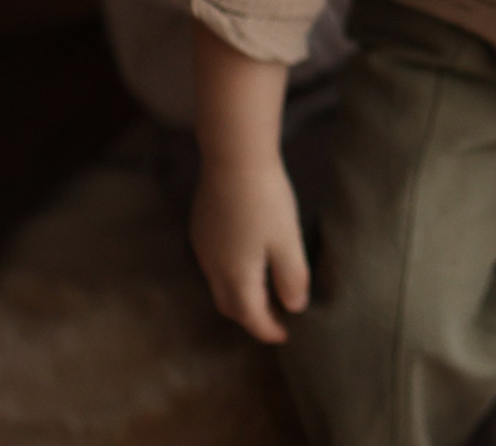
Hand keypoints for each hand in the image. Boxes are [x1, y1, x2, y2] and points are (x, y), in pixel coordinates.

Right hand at [191, 155, 309, 343]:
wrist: (233, 158)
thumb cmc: (266, 201)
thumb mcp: (288, 240)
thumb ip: (292, 277)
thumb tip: (295, 307)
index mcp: (236, 276)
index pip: (251, 316)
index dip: (268, 330)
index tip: (286, 337)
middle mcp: (213, 268)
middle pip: (230, 306)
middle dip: (252, 318)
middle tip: (276, 318)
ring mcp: (203, 247)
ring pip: (219, 285)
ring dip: (241, 296)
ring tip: (265, 293)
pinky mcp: (201, 228)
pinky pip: (214, 265)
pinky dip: (232, 275)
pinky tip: (248, 262)